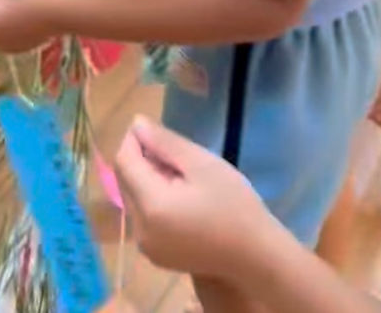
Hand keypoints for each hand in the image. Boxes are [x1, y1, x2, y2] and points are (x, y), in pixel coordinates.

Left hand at [115, 116, 271, 281]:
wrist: (256, 257)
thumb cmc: (234, 205)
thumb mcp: (201, 164)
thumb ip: (164, 142)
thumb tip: (136, 124)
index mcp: (150, 207)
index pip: (124, 161)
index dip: (134, 140)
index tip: (155, 130)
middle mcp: (140, 230)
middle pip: (125, 180)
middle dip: (141, 160)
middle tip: (175, 155)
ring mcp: (146, 247)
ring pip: (133, 198)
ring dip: (147, 180)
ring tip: (182, 177)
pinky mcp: (156, 256)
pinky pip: (143, 218)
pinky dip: (153, 201)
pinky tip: (181, 199)